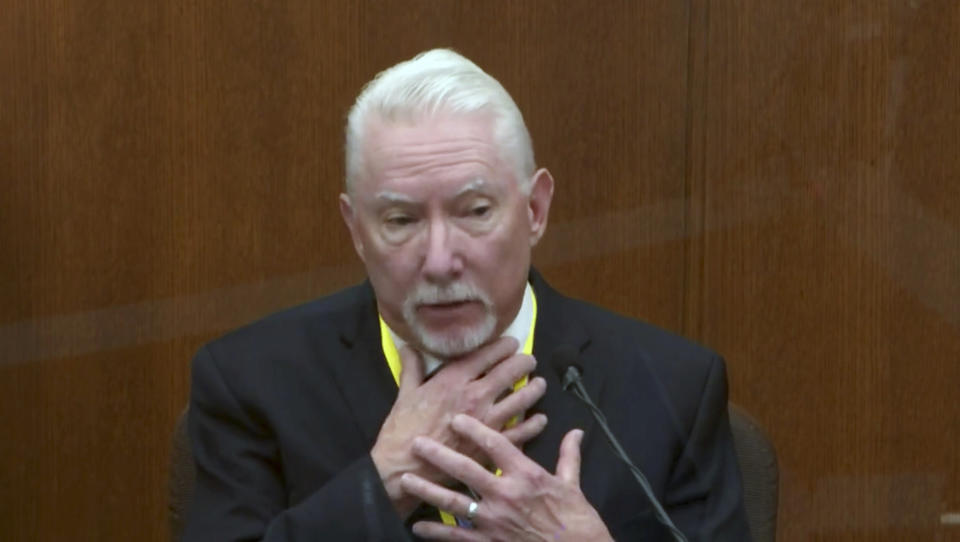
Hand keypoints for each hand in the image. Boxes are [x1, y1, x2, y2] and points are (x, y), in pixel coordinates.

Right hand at [371, 337, 548, 517]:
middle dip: (524, 362)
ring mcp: (488, 420)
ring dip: (534, 389)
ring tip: (539, 384)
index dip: (504, 346)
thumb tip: (407, 346)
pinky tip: (539, 418)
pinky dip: (534, 423)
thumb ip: (412, 367)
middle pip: (510, 371)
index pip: (487, 354)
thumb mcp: (405, 393)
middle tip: (529, 361)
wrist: (405, 465)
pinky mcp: (492, 445)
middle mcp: (476, 395)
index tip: (512, 343)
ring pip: (522, 398)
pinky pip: (522, 430)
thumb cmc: (403, 429)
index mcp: (455, 379)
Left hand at [400, 414, 612, 541]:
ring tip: (405, 481)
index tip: (456, 419)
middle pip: (466, 469)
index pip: (496, 444)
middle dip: (439, 455)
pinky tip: (418, 526)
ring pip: (454, 502)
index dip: (474, 429)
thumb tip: (576, 432)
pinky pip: (458, 536)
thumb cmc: (577, 520)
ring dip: (427, 490)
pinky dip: (436, 531)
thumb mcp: (573, 484)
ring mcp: (495, 520)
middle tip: (417, 444)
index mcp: (527, 474)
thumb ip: (568, 455)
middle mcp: (507, 494)